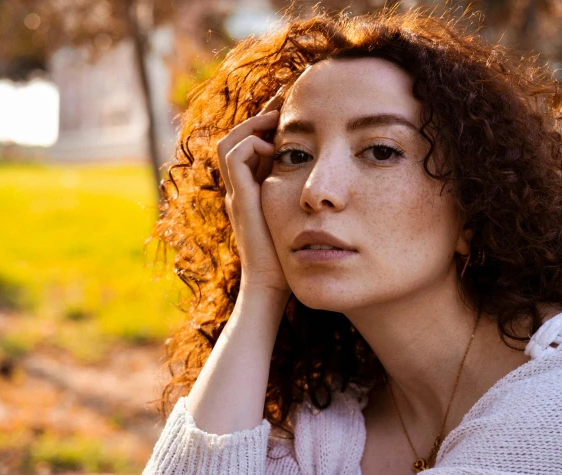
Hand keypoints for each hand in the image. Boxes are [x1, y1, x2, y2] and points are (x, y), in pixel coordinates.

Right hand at [217, 97, 289, 296]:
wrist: (271, 287)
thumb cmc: (290, 260)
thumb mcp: (299, 220)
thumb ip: (305, 200)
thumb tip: (331, 184)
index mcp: (252, 192)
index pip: (252, 147)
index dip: (269, 127)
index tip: (294, 111)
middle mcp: (240, 190)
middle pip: (237, 138)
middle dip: (260, 117)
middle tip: (286, 101)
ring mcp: (236, 194)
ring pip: (230, 142)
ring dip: (254, 125)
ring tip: (279, 117)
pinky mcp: (240, 199)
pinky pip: (235, 156)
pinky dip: (254, 144)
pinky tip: (279, 149)